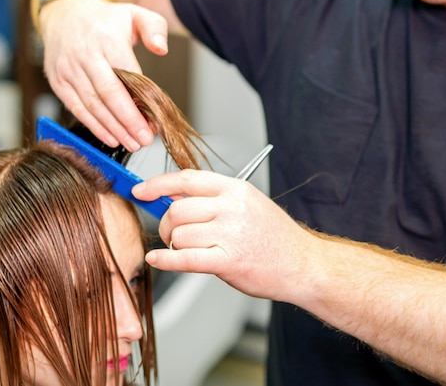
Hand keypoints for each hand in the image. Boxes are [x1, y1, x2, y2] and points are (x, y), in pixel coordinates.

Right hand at [39, 0, 166, 150]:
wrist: (64, 14)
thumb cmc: (105, 20)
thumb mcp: (135, 13)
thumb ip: (155, 28)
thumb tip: (161, 49)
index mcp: (107, 39)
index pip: (125, 75)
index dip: (138, 102)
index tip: (153, 122)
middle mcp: (85, 55)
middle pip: (108, 95)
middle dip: (127, 122)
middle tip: (144, 140)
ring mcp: (68, 70)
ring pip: (92, 105)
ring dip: (113, 129)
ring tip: (131, 143)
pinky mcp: (59, 82)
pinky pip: (77, 109)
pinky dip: (94, 126)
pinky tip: (111, 138)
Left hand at [132, 169, 314, 301]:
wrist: (304, 265)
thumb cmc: (274, 237)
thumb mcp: (247, 204)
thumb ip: (211, 198)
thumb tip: (172, 194)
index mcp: (235, 189)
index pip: (186, 179)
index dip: (158, 184)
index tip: (141, 191)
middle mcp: (232, 207)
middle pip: (177, 209)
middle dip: (165, 224)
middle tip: (169, 234)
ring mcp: (231, 233)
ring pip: (179, 234)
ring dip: (173, 245)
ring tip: (184, 250)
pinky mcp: (229, 261)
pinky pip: (185, 258)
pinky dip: (165, 260)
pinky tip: (157, 260)